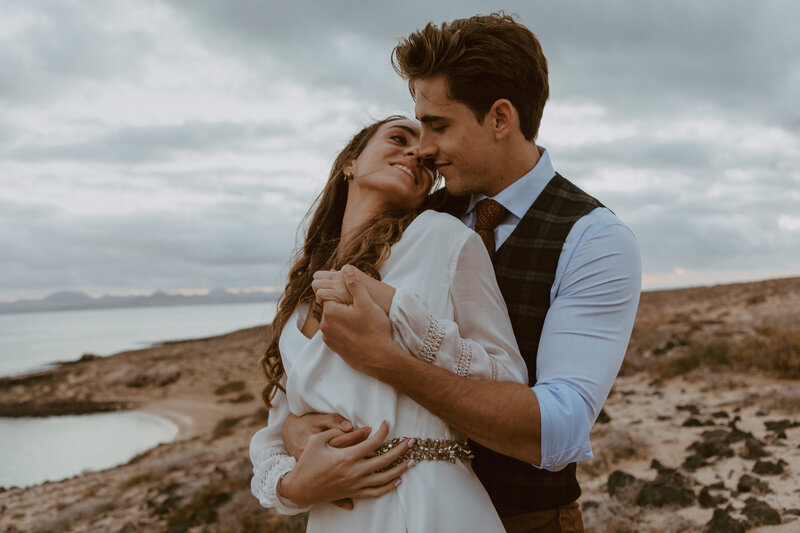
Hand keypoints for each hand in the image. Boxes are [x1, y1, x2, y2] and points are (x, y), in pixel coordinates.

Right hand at [278, 421, 415, 507]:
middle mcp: (354, 472)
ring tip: (412, 461)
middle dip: (401, 450)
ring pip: (385, 479)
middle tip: (412, 441)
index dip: (383, 431)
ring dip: (401, 469)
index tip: (387, 423)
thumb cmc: (307, 462)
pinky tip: (398, 480)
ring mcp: (356, 485)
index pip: (373, 443)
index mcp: (346, 457)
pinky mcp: (354, 493)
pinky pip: (376, 492)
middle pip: (385, 460)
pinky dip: (389, 486)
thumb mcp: (317, 440)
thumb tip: (357, 427)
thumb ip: (337, 431)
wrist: (300, 488)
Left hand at [320, 265, 401, 376]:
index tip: (350, 290)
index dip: (339, 289)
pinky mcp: (334, 348)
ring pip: (333, 320)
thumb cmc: (374, 329)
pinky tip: (357, 329)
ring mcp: (328, 338)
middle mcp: (325, 325)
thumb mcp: (366, 302)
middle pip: (330, 307)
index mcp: (330, 311)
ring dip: (342, 317)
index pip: (328, 293)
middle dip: (341, 303)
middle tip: (357, 304)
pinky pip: (335, 332)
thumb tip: (345, 268)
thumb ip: (354, 284)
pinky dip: (343, 328)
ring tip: (359, 317)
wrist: (380, 358)